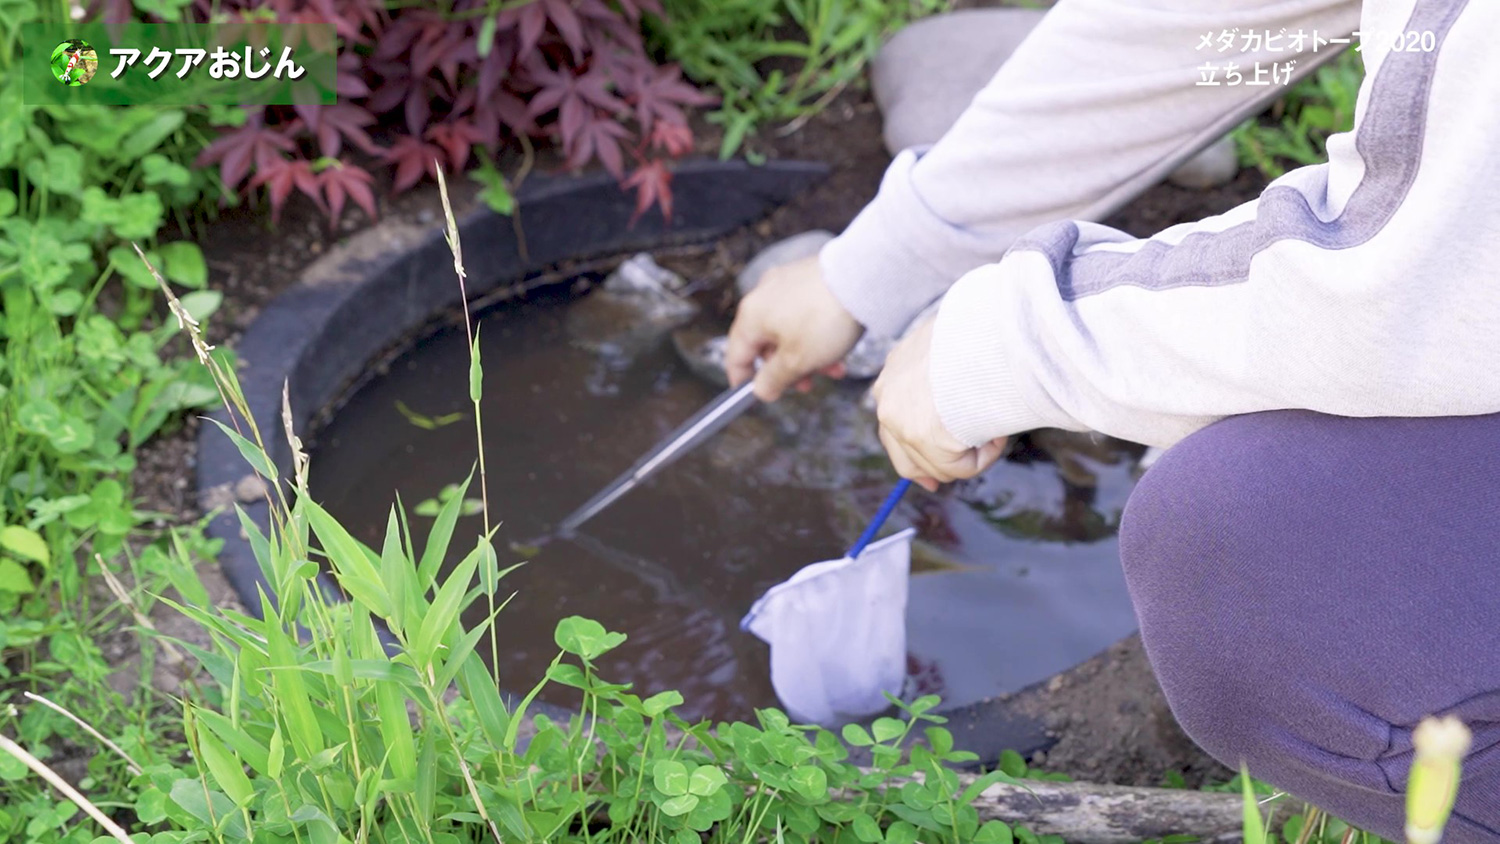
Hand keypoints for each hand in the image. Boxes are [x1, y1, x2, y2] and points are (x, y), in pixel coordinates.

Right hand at [724, 254, 863, 400]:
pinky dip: (816, 334)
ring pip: (789, 330)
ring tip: (833, 369)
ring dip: (807, 355)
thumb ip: (773, 380)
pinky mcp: (808, 277)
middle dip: (787, 369)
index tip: (758, 396)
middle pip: (766, 344)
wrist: (862, 277)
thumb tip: (760, 391)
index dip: (744, 380)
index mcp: (751, 316)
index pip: (736, 355)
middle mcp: (763, 295)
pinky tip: (839, 346)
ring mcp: (786, 283)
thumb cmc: (825, 319)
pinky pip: (805, 313)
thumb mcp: (797, 361)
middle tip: (807, 385)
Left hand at [870, 316, 1007, 491]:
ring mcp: (903, 422)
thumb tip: (963, 390)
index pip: (892, 421)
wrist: (985, 331)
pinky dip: (985, 456)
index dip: (911, 446)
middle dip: (924, 471)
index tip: (926, 467)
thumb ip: (947, 370)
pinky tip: (998, 434)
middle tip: (936, 483)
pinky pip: (961, 468)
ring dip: (970, 454)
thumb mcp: (954, 345)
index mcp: (894, 373)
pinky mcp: (926, 439)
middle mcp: (889, 399)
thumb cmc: (980, 331)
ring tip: (997, 427)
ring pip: (937, 464)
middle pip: (901, 453)